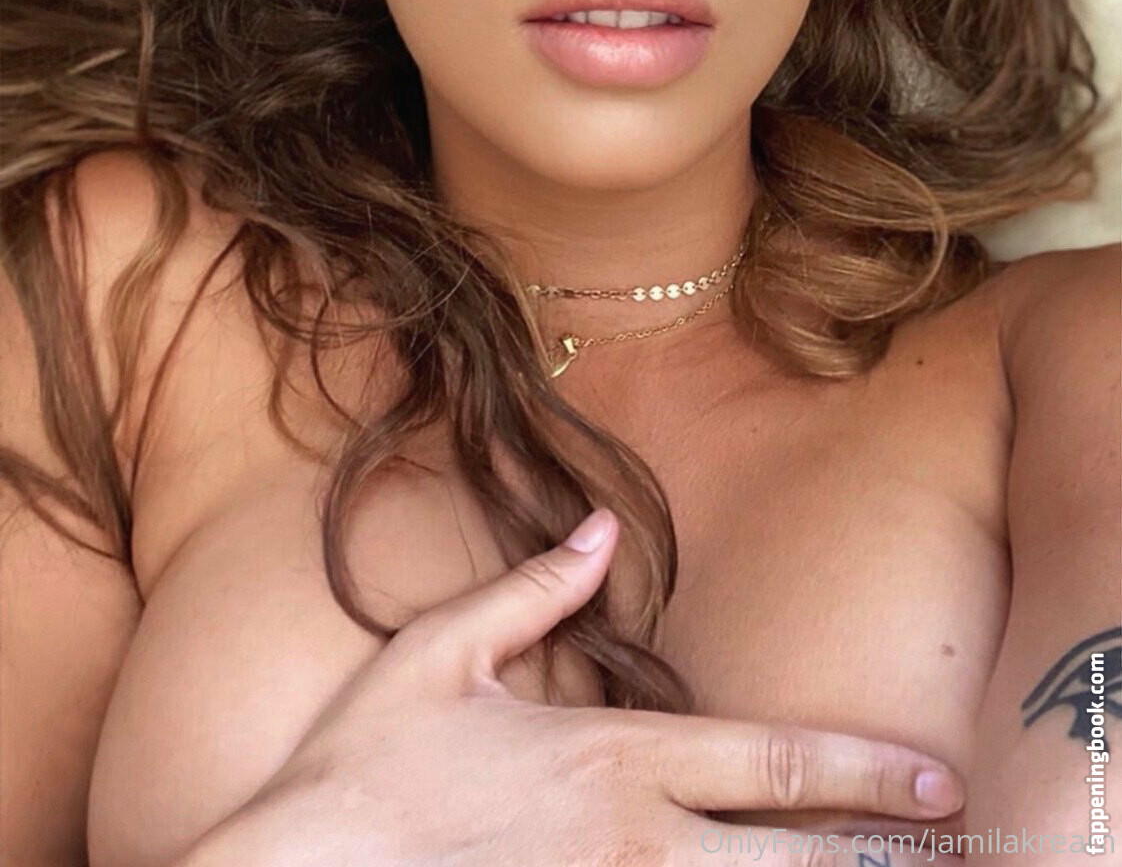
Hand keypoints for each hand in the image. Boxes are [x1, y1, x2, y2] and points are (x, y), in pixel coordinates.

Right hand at [182, 508, 964, 865]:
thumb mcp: (442, 649)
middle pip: (787, 856)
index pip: (766, 760)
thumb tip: (601, 527)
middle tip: (950, 845)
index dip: (860, 771)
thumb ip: (534, 587)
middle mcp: (632, 841)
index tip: (928, 779)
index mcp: (611, 758)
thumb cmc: (364, 765)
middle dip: (877, 853)